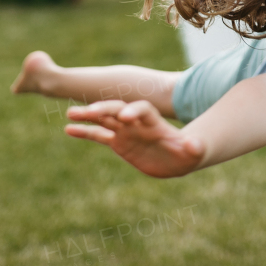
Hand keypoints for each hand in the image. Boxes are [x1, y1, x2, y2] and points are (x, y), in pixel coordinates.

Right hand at [66, 100, 205, 177]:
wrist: (180, 157)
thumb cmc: (190, 152)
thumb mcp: (195, 151)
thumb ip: (194, 146)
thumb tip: (195, 144)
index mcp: (155, 122)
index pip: (143, 110)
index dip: (134, 111)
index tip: (124, 117)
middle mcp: (137, 123)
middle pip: (119, 110)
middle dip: (105, 109)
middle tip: (89, 111)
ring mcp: (126, 131)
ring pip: (104, 120)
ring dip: (89, 115)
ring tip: (70, 114)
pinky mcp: (119, 142)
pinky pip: (99, 136)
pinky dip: (85, 132)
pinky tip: (69, 130)